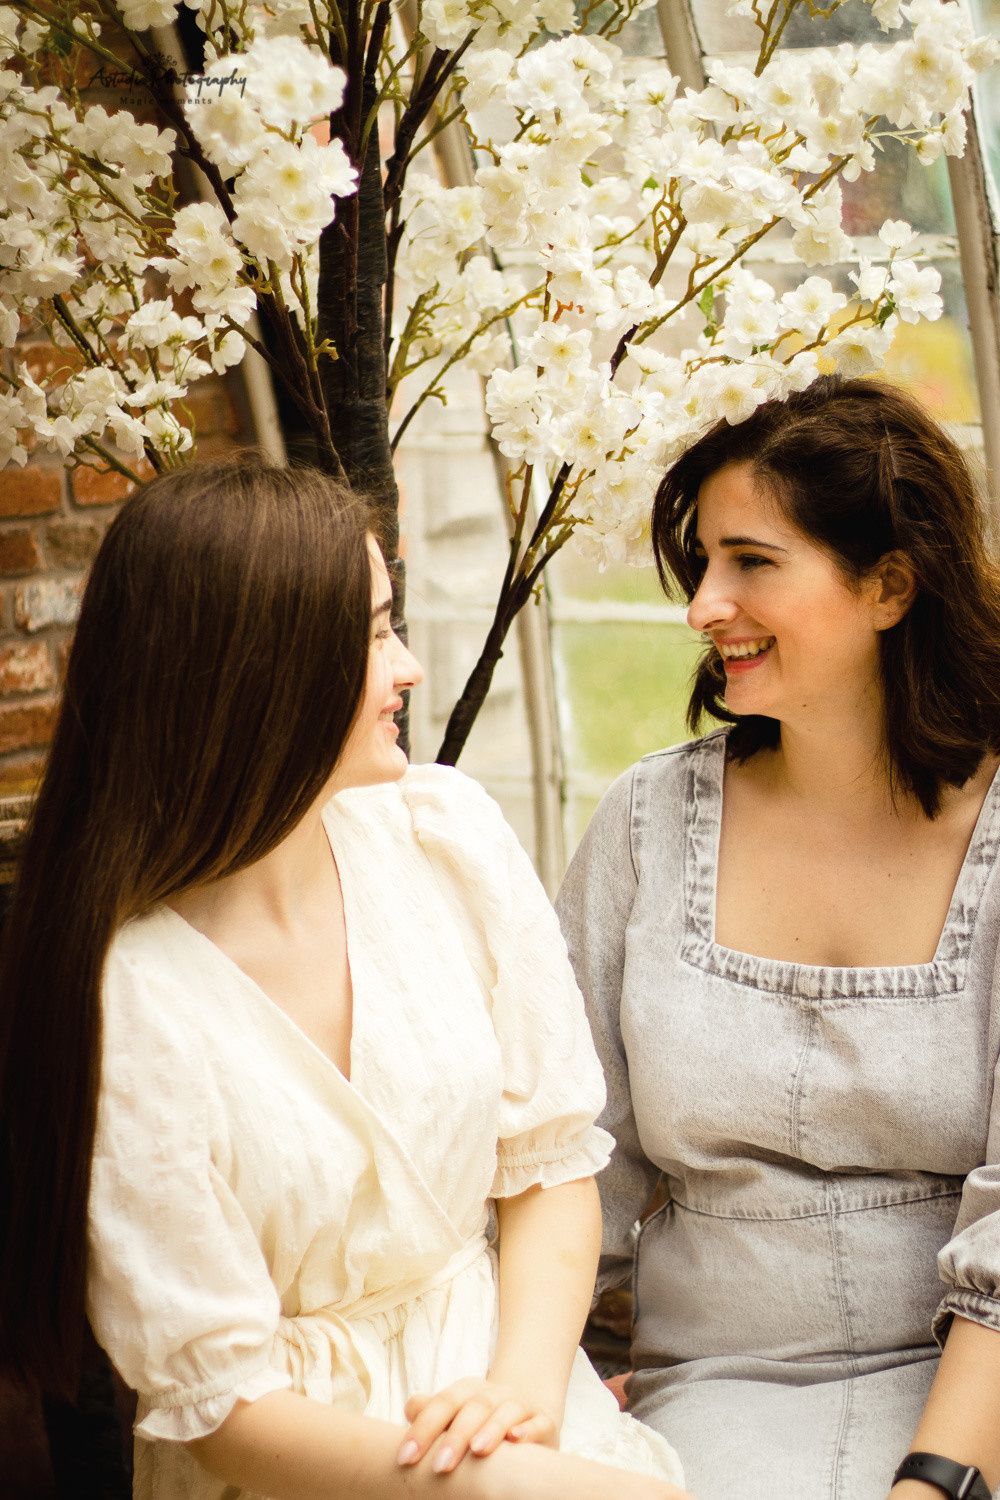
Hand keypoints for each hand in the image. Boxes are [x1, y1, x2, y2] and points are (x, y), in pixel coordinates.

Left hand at [396, 1376, 559, 1473]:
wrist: (527, 1416)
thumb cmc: (480, 1423)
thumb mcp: (456, 1415)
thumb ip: (433, 1412)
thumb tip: (411, 1408)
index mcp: (467, 1391)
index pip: (443, 1403)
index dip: (423, 1428)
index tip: (406, 1457)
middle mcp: (494, 1394)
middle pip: (473, 1407)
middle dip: (455, 1436)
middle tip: (439, 1466)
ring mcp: (520, 1405)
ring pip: (506, 1411)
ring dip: (491, 1429)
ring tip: (477, 1450)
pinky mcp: (544, 1422)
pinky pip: (538, 1423)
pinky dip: (528, 1430)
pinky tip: (517, 1440)